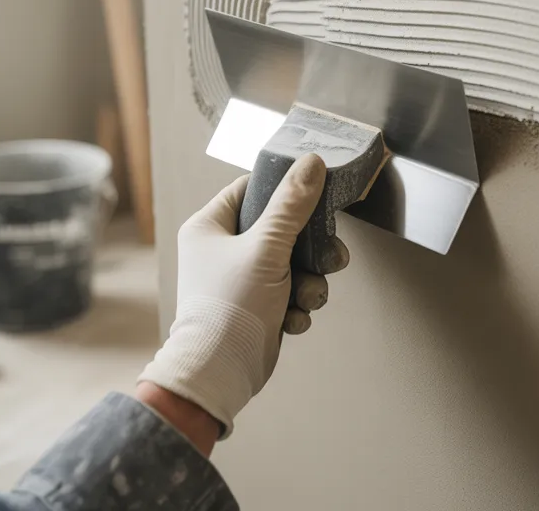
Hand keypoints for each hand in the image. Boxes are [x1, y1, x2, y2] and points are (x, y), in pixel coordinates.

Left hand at [138, 154, 348, 437]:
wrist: (220, 374)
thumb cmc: (230, 308)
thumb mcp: (267, 249)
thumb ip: (292, 206)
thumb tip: (310, 163)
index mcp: (208, 227)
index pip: (251, 190)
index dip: (285, 192)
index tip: (314, 197)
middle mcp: (220, 251)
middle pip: (281, 229)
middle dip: (310, 250)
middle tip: (329, 257)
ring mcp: (238, 280)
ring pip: (292, 264)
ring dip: (309, 282)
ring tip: (307, 297)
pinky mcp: (255, 307)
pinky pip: (289, 293)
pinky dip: (297, 306)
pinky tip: (292, 319)